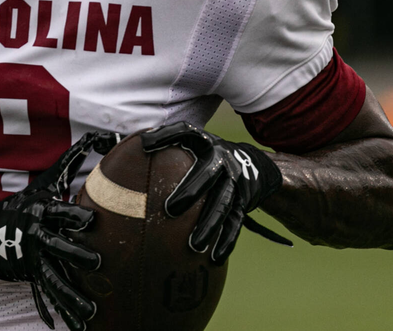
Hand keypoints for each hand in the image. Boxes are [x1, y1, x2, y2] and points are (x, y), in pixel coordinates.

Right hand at [0, 131, 119, 329]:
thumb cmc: (26, 202)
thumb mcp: (47, 179)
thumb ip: (74, 159)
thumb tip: (104, 135)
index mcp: (43, 211)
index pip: (61, 212)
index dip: (75, 215)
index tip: (91, 220)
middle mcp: (39, 236)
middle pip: (60, 246)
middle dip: (77, 254)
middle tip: (96, 262)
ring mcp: (36, 260)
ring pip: (57, 279)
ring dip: (74, 295)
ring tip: (92, 310)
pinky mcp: (34, 277)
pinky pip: (51, 296)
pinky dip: (63, 312)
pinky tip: (78, 326)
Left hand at [139, 122, 289, 264]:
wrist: (253, 163)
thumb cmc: (210, 154)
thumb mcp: (196, 142)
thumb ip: (169, 139)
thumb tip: (139, 142)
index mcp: (207, 145)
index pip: (185, 133)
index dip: (165, 135)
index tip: (144, 145)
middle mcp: (223, 162)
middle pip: (207, 175)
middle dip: (190, 192)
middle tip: (169, 210)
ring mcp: (235, 183)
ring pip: (222, 206)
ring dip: (209, 226)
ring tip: (193, 245)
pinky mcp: (244, 203)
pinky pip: (235, 224)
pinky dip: (227, 241)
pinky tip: (215, 258)